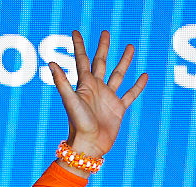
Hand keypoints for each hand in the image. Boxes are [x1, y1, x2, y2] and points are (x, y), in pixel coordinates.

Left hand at [48, 30, 146, 167]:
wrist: (89, 145)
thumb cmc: (78, 124)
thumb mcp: (70, 100)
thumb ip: (62, 82)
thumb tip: (50, 62)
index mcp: (84, 85)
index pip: (82, 60)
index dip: (78, 46)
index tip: (75, 31)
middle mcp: (96, 89)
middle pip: (100, 62)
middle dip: (103, 47)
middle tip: (105, 32)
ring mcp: (108, 98)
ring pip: (118, 74)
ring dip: (124, 61)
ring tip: (130, 46)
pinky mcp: (118, 108)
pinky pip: (130, 94)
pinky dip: (138, 85)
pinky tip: (144, 76)